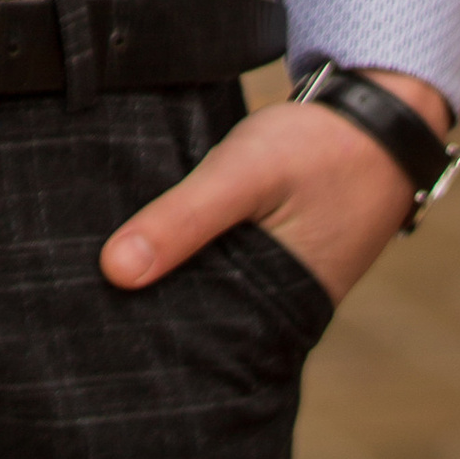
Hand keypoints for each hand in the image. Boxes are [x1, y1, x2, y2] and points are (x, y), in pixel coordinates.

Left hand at [101, 69, 452, 306]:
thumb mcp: (244, 174)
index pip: (192, 346)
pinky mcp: (273, 248)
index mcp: (270, 314)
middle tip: (77, 298)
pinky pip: (221, 260)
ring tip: (93, 267)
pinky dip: (191, 249)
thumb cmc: (319, 148)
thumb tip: (114, 271)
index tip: (84, 328)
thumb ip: (184, 218)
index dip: (142, 338)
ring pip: (206, 288)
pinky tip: (147, 233)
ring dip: (167, 273)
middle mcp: (272, 308)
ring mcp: (275, 279)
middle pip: (195, 320)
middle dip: (147, 309)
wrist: (382, 113)